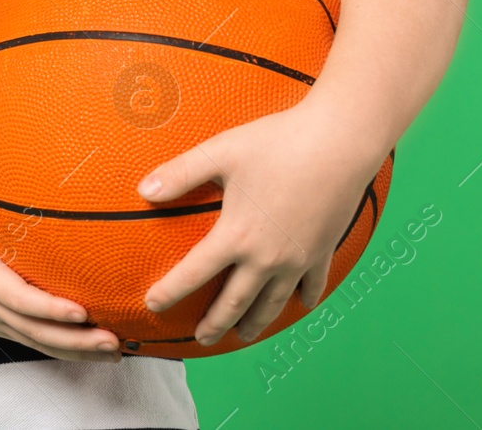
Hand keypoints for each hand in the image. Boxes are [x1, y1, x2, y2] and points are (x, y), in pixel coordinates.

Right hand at [0, 175, 121, 361]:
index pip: (17, 298)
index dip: (49, 307)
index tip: (81, 311)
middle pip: (37, 330)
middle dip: (77, 339)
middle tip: (115, 342)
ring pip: (37, 341)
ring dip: (76, 350)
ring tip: (115, 353)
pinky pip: (30, 340)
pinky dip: (60, 347)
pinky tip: (87, 349)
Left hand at [136, 103, 381, 346]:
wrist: (339, 142)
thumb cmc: (277, 143)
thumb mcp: (220, 153)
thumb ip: (180, 174)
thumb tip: (142, 191)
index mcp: (237, 236)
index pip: (194, 272)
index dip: (170, 291)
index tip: (152, 305)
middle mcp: (267, 257)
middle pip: (235, 301)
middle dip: (214, 323)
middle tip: (200, 339)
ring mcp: (298, 258)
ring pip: (272, 302)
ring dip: (255, 322)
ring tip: (243, 335)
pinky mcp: (323, 250)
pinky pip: (312, 284)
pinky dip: (304, 298)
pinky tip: (301, 304)